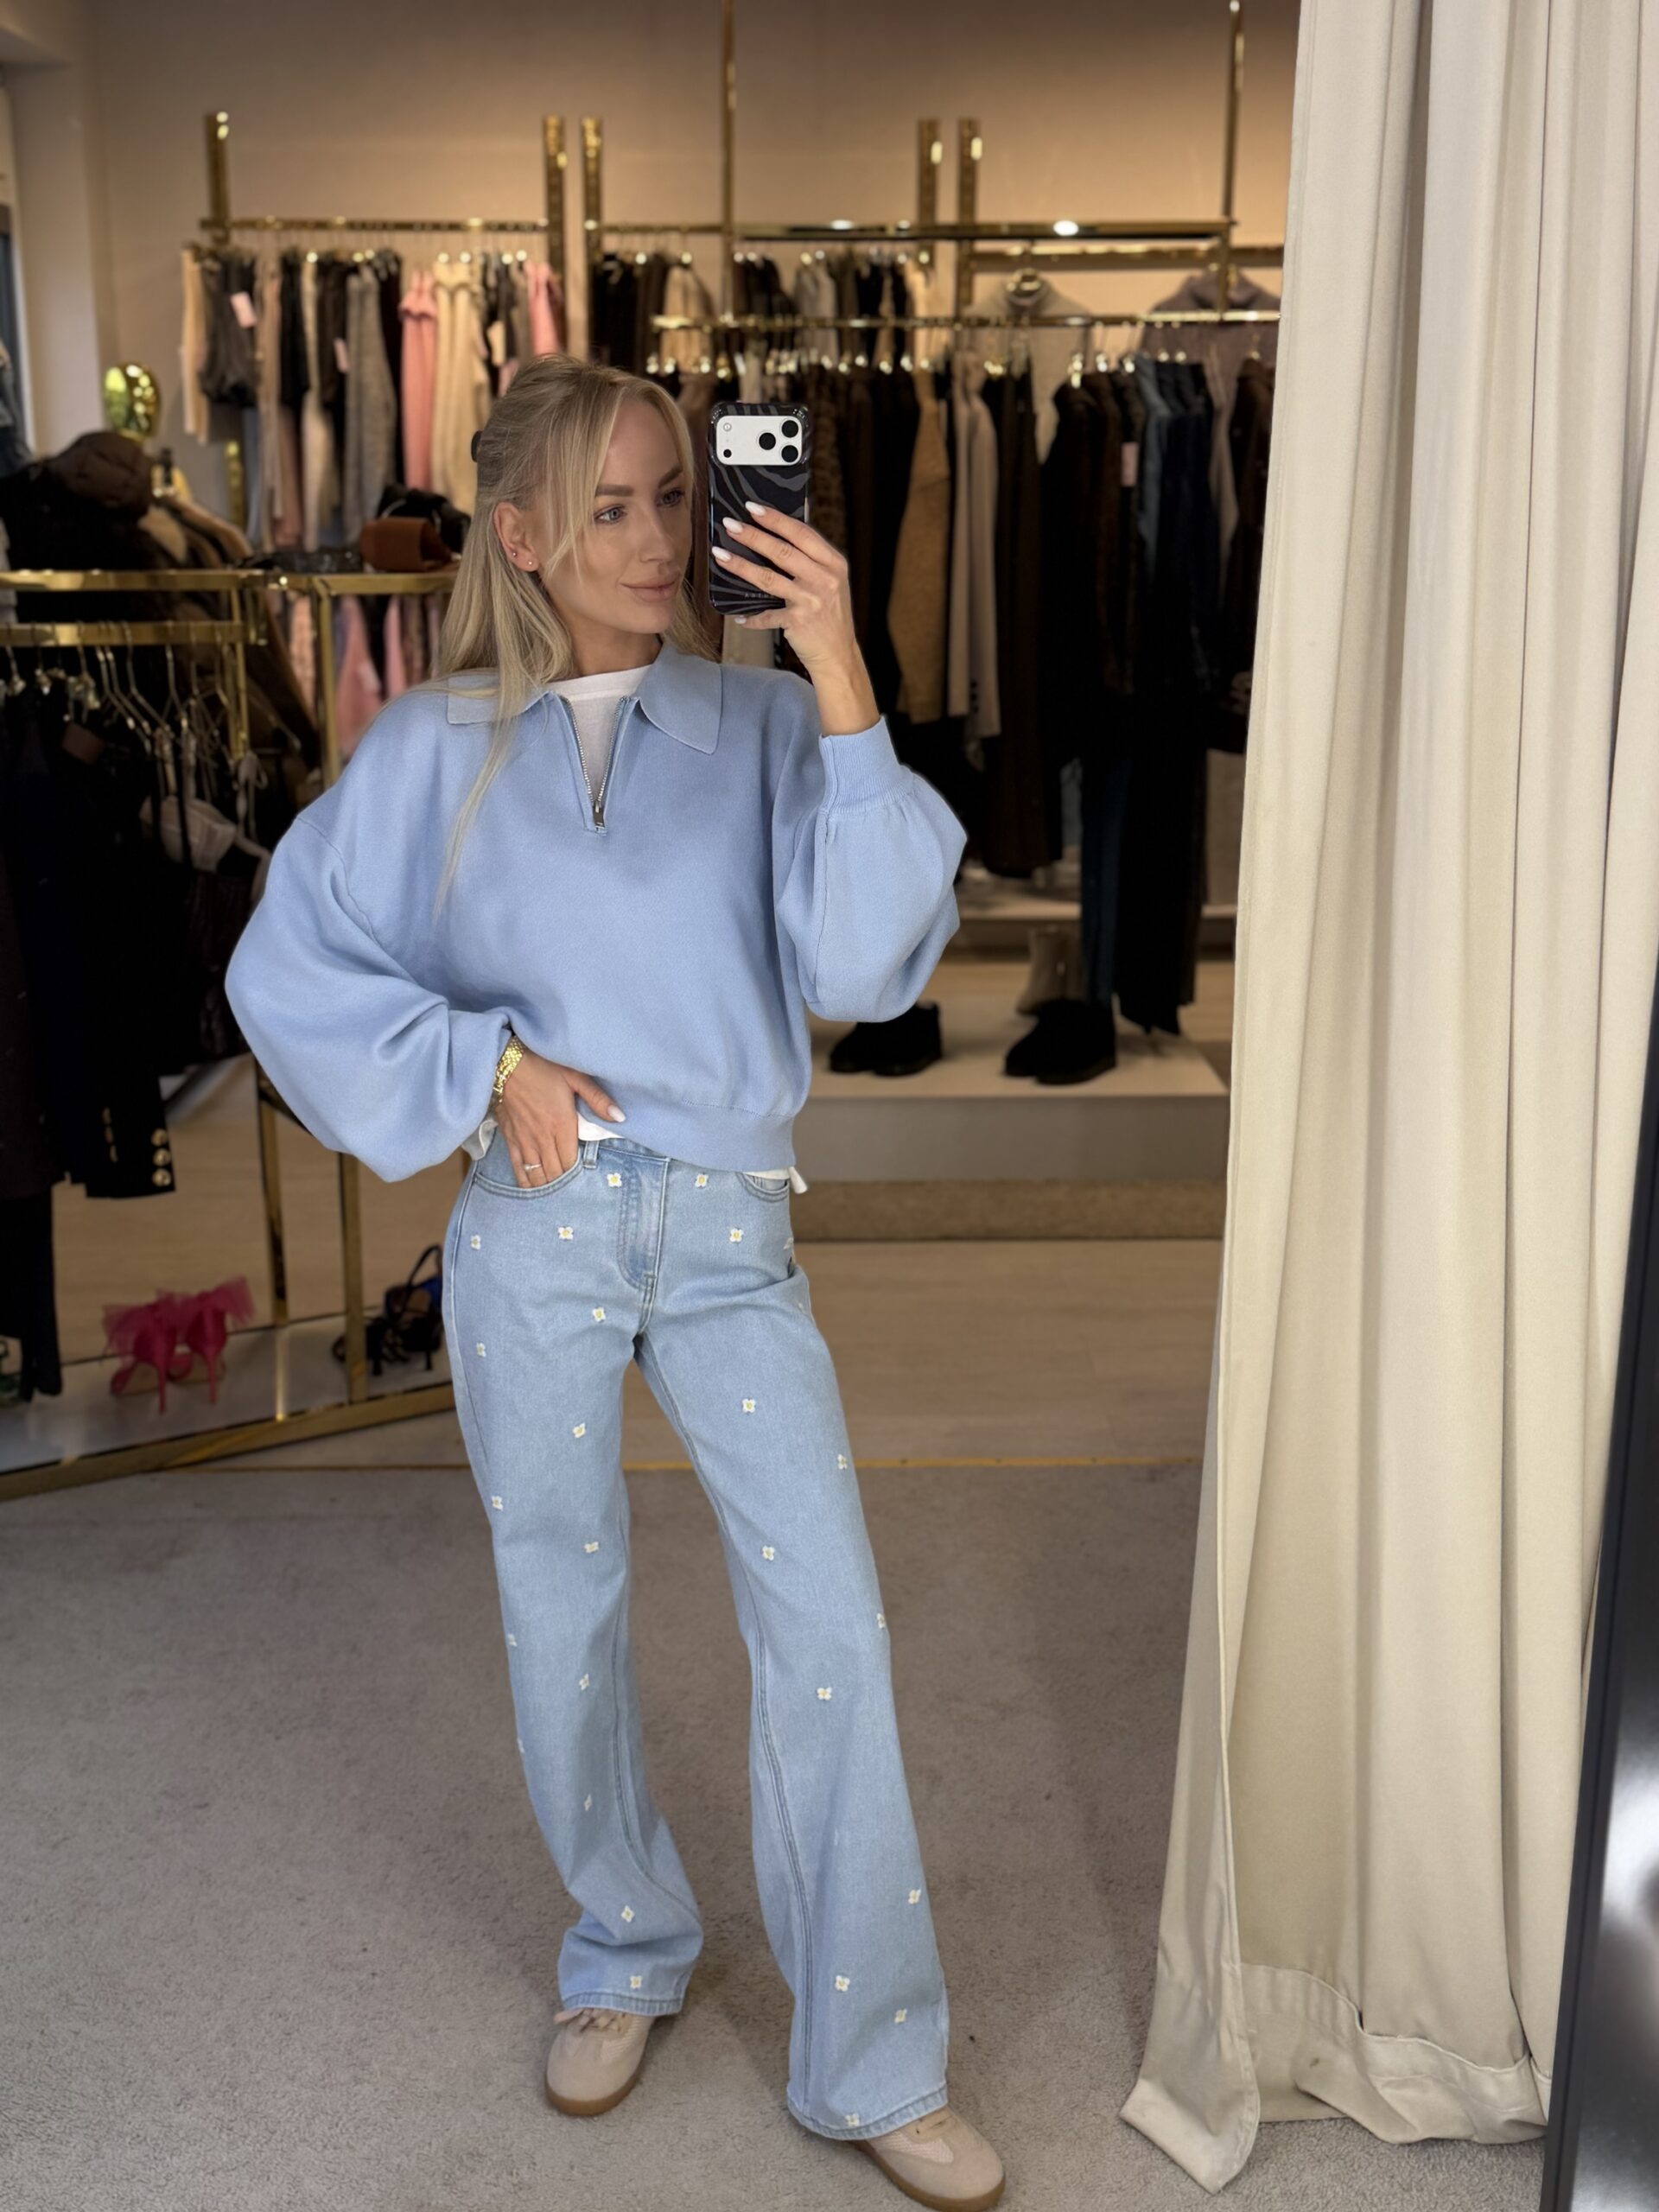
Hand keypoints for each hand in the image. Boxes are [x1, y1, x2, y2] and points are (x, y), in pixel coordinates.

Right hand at [493, 1045, 623, 1188]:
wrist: (504, 1062)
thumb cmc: (542, 1066)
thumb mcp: (575, 1077)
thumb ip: (598, 1099)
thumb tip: (620, 1117)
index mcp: (561, 1125)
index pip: (571, 1162)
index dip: (577, 1173)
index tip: (584, 1176)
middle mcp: (542, 1138)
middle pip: (554, 1173)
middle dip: (563, 1183)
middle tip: (572, 1188)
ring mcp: (524, 1140)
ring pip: (536, 1175)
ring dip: (546, 1185)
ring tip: (555, 1191)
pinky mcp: (510, 1138)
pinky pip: (517, 1168)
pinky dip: (526, 1180)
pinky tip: (532, 1187)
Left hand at [714, 503, 879, 733]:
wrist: (839, 654)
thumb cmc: (830, 614)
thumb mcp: (831, 580)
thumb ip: (812, 558)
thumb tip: (783, 527)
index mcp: (833, 563)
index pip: (802, 534)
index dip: (776, 519)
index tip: (753, 507)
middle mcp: (825, 580)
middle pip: (783, 552)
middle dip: (753, 536)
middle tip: (730, 524)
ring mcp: (811, 601)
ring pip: (769, 578)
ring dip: (741, 566)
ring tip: (720, 555)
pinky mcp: (799, 622)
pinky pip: (767, 616)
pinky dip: (751, 617)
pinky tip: (736, 614)